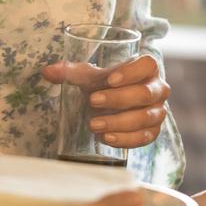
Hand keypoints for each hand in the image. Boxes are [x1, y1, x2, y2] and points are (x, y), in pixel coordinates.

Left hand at [41, 53, 168, 148]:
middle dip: (118, 99)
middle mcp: (158, 90)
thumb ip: (70, 72)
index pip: (148, 65)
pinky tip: (107, 139)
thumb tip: (48, 71)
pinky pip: (144, 138)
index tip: (109, 80)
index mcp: (147, 69)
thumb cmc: (105, 85)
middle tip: (92, 101)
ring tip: (93, 125)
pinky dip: (125, 139)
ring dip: (118, 123)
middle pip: (145, 94)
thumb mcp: (89, 77)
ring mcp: (158, 112)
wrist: (114, 105)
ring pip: (145, 118)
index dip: (131, 72)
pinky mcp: (153, 132)